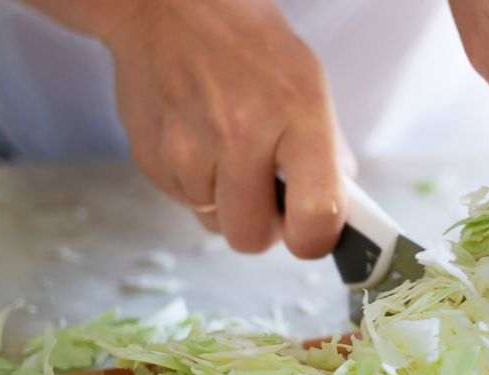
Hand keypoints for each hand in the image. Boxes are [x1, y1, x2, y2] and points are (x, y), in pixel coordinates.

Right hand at [28, 0, 350, 256]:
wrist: (165, 7)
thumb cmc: (247, 44)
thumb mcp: (308, 82)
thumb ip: (326, 150)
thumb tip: (339, 208)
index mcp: (297, 116)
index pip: (315, 218)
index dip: (314, 238)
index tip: (311, 230)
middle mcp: (241, 135)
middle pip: (251, 238)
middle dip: (261, 226)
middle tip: (265, 194)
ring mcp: (188, 149)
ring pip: (213, 222)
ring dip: (224, 201)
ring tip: (226, 153)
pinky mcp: (150, 158)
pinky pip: (181, 200)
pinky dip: (193, 183)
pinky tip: (196, 142)